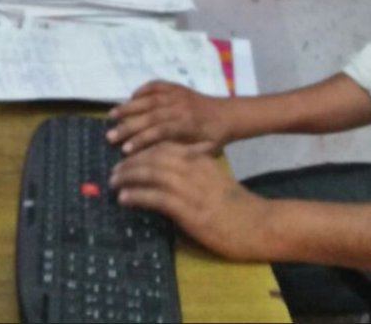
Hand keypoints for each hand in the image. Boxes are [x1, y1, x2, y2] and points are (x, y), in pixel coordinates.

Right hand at [107, 80, 229, 155]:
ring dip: (129, 107)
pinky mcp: (176, 87)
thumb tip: (160, 161)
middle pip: (149, 115)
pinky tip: (130, 98)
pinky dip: (142, 90)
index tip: (125, 150)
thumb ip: (185, 155)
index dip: (142, 140)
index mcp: (188, 124)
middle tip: (110, 136)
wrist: (230, 114)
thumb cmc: (216, 137)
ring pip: (149, 99)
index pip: (160, 131)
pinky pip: (156, 85)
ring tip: (111, 116)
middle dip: (128, 126)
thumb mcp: (205, 151)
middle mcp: (180, 106)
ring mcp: (177, 94)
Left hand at [108, 142, 267, 261]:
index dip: (143, 150)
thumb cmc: (237, 205)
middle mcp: (192, 167)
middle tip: (114, 170)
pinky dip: (135, 195)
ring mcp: (189, 187)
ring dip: (127, 176)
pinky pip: (154, 197)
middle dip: (130, 162)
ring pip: (149, 173)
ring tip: (114, 182)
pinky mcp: (187, 208)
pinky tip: (123, 198)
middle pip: (152, 157)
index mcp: (199, 157)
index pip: (164, 146)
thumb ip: (195, 170)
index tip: (128, 156)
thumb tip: (170, 173)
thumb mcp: (215, 178)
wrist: (257, 223)